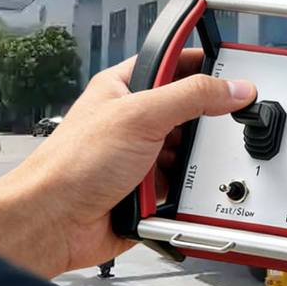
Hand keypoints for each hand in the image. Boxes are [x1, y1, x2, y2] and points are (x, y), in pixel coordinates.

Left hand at [0, 51, 255, 278]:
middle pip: (191, 109)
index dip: (204, 61)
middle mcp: (135, 119)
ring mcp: (143, 155)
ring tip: (185, 164)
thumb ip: (192, 96)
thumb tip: (234, 88)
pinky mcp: (150, 190)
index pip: (175, 61)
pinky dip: (187, 190)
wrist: (52, 225)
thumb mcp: (140, 115)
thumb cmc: (71, 165)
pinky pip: (184, 184)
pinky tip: (177, 191)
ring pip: (190, 150)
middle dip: (204, 121)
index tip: (234, 66)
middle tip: (220, 121)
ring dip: (193, 160)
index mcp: (126, 86)